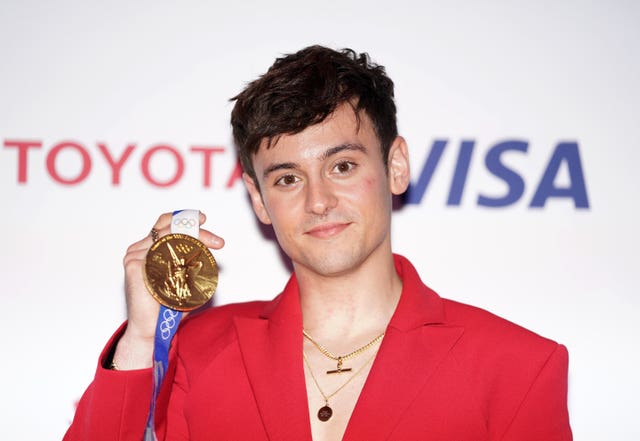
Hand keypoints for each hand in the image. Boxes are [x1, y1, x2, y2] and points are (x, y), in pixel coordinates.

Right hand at [113, 212, 224, 368]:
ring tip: (212, 246)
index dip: (183, 218)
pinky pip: (161, 252)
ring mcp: (135, 256)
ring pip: (168, 237)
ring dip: (194, 240)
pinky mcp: (135, 266)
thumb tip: (209, 251)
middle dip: (196, 230)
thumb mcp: (182, 278)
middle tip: (216, 240)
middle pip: (169, 228)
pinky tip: (194, 260)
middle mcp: (138, 249)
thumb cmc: (166, 305)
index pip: (165, 225)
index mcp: (146, 249)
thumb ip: (189, 263)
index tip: (202, 219)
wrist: (150, 329)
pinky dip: (180, 254)